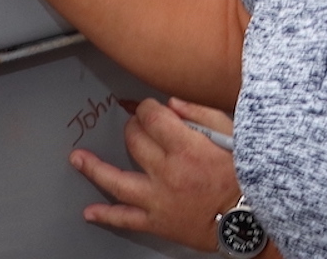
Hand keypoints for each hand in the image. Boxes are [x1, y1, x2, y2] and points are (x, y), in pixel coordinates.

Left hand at [71, 97, 241, 252]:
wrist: (248, 220)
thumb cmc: (245, 177)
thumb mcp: (232, 135)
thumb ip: (200, 114)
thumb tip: (171, 102)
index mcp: (186, 148)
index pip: (152, 117)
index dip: (147, 107)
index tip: (149, 107)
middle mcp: (167, 172)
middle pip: (134, 141)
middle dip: (132, 127)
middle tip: (135, 125)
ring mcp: (158, 200)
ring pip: (117, 181)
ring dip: (94, 168)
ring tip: (78, 159)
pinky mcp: (158, 223)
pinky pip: (126, 219)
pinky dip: (105, 215)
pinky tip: (90, 211)